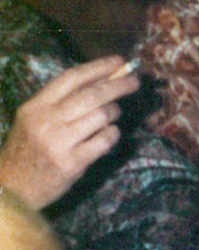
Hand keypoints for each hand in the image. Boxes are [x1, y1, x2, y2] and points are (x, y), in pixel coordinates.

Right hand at [0, 56, 138, 208]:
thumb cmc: (27, 150)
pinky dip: (113, 134)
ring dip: (115, 111)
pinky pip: (105, 139)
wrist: (12, 188)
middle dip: (119, 85)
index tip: (119, 61)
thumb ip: (61, 101)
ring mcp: (60, 142)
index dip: (98, 67)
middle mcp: (46, 121)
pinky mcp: (73, 162)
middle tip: (135, 81)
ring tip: (114, 114)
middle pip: (92, 94)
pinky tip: (109, 134)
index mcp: (35, 107)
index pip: (71, 78)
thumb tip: (102, 79)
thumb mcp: (33, 120)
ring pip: (102, 115)